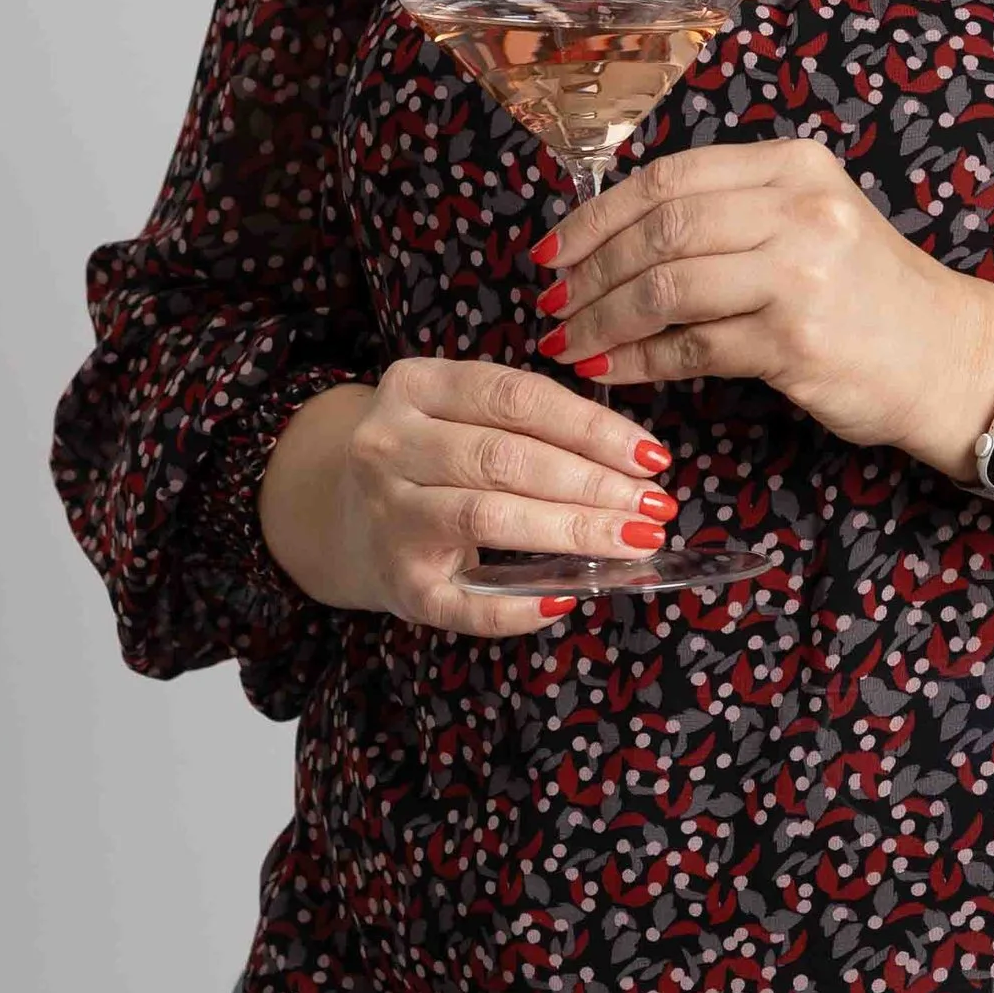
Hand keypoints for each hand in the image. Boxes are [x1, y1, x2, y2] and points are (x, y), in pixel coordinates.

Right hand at [258, 359, 681, 634]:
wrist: (340, 515)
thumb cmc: (431, 459)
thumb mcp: (461, 414)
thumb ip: (531, 424)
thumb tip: (635, 465)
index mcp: (414, 387)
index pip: (517, 398)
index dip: (592, 427)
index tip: (651, 456)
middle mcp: (388, 446)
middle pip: (505, 459)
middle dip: (592, 484)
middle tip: (653, 506)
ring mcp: (388, 516)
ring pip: (488, 518)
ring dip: (571, 531)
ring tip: (633, 541)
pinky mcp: (398, 583)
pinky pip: (468, 602)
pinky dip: (523, 605)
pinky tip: (568, 596)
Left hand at [543, 139, 993, 462]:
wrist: (949, 357)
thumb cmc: (868, 295)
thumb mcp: (810, 221)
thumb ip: (730, 213)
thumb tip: (612, 236)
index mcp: (794, 165)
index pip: (669, 178)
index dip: (597, 215)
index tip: (552, 249)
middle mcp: (798, 208)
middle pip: (660, 229)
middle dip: (589, 270)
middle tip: (549, 300)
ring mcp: (799, 273)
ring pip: (666, 287)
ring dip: (603, 319)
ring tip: (569, 340)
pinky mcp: (795, 339)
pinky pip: (690, 347)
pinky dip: (639, 361)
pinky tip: (611, 371)